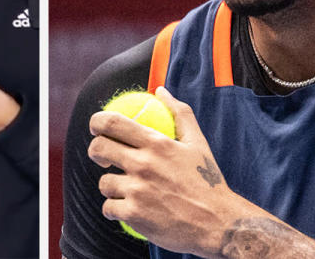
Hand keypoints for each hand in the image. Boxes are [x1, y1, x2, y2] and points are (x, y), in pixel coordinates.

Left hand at [88, 86, 240, 254]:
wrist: (218, 224)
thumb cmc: (208, 181)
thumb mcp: (197, 143)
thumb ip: (179, 113)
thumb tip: (160, 90)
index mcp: (157, 143)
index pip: (112, 122)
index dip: (97, 122)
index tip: (96, 128)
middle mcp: (144, 164)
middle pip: (99, 148)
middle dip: (96, 151)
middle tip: (103, 157)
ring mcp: (137, 190)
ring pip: (104, 182)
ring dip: (111, 186)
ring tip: (126, 189)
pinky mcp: (134, 215)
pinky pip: (109, 208)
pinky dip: (116, 210)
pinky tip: (129, 210)